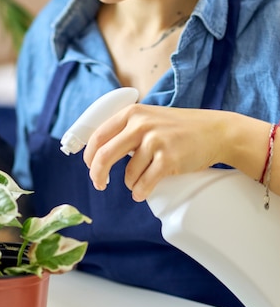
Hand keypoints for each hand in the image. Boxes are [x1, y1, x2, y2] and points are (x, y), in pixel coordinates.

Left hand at [83, 104, 234, 201]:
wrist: (216, 132)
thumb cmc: (180, 128)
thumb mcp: (151, 118)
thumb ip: (128, 128)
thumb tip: (100, 150)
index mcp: (132, 113)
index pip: (99, 136)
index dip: (89, 156)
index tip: (90, 167)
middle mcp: (141, 125)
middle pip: (105, 155)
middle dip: (98, 174)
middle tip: (100, 184)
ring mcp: (155, 141)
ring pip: (128, 173)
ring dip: (130, 184)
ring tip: (139, 183)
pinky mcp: (169, 159)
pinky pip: (144, 183)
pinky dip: (140, 191)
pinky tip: (141, 193)